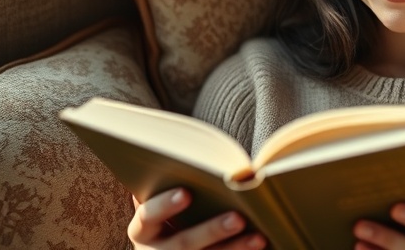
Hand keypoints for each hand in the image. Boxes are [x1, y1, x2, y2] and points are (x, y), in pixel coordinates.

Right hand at [127, 188, 266, 248]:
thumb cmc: (170, 217)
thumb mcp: (163, 207)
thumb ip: (172, 187)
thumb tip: (202, 164)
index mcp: (143, 231)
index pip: (147, 217)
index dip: (164, 205)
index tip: (186, 193)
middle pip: (184, 243)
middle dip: (212, 231)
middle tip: (238, 218)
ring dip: (235, 248)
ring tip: (259, 238)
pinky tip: (262, 247)